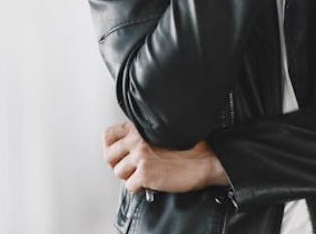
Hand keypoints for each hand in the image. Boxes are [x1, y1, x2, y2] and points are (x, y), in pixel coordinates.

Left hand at [102, 121, 227, 193]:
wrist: (206, 161)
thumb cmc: (191, 148)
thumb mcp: (164, 132)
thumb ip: (144, 136)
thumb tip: (127, 148)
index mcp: (141, 127)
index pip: (109, 134)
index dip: (111, 146)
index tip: (119, 153)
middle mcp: (138, 140)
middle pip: (109, 156)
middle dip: (118, 164)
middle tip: (130, 168)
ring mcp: (140, 156)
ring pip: (118, 172)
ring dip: (130, 177)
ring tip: (145, 174)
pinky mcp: (145, 173)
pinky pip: (130, 186)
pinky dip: (140, 188)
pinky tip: (151, 182)